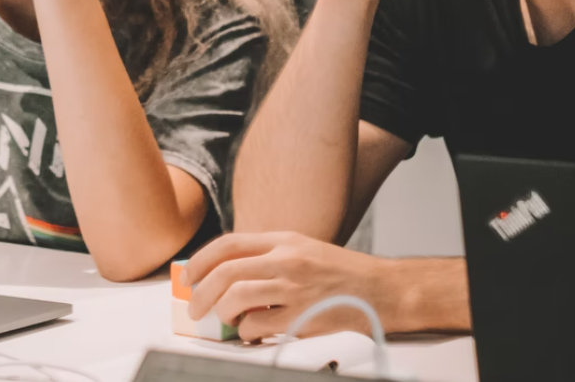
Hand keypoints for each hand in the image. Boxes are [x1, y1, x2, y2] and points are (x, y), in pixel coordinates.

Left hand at [187, 232, 388, 342]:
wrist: (385, 290)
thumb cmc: (345, 273)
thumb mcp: (306, 250)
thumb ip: (271, 256)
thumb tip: (230, 274)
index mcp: (285, 240)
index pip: (229, 243)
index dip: (202, 260)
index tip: (189, 275)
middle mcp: (287, 260)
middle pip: (226, 272)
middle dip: (201, 292)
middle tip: (195, 308)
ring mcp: (294, 289)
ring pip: (236, 298)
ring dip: (221, 313)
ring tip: (223, 322)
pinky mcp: (303, 318)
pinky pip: (258, 326)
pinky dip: (246, 333)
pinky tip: (252, 334)